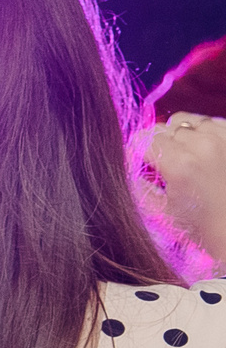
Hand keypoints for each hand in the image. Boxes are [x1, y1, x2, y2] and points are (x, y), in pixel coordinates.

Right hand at [147, 113, 225, 268]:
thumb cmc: (202, 227)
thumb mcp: (159, 212)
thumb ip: (137, 184)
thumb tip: (130, 165)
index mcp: (180, 164)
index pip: (142, 139)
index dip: (136, 153)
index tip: (140, 165)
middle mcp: (204, 146)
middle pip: (163, 128)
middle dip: (159, 145)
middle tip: (165, 166)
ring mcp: (224, 139)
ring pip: (187, 120)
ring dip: (181, 136)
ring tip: (187, 157)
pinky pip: (211, 122)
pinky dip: (203, 133)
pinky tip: (205, 153)